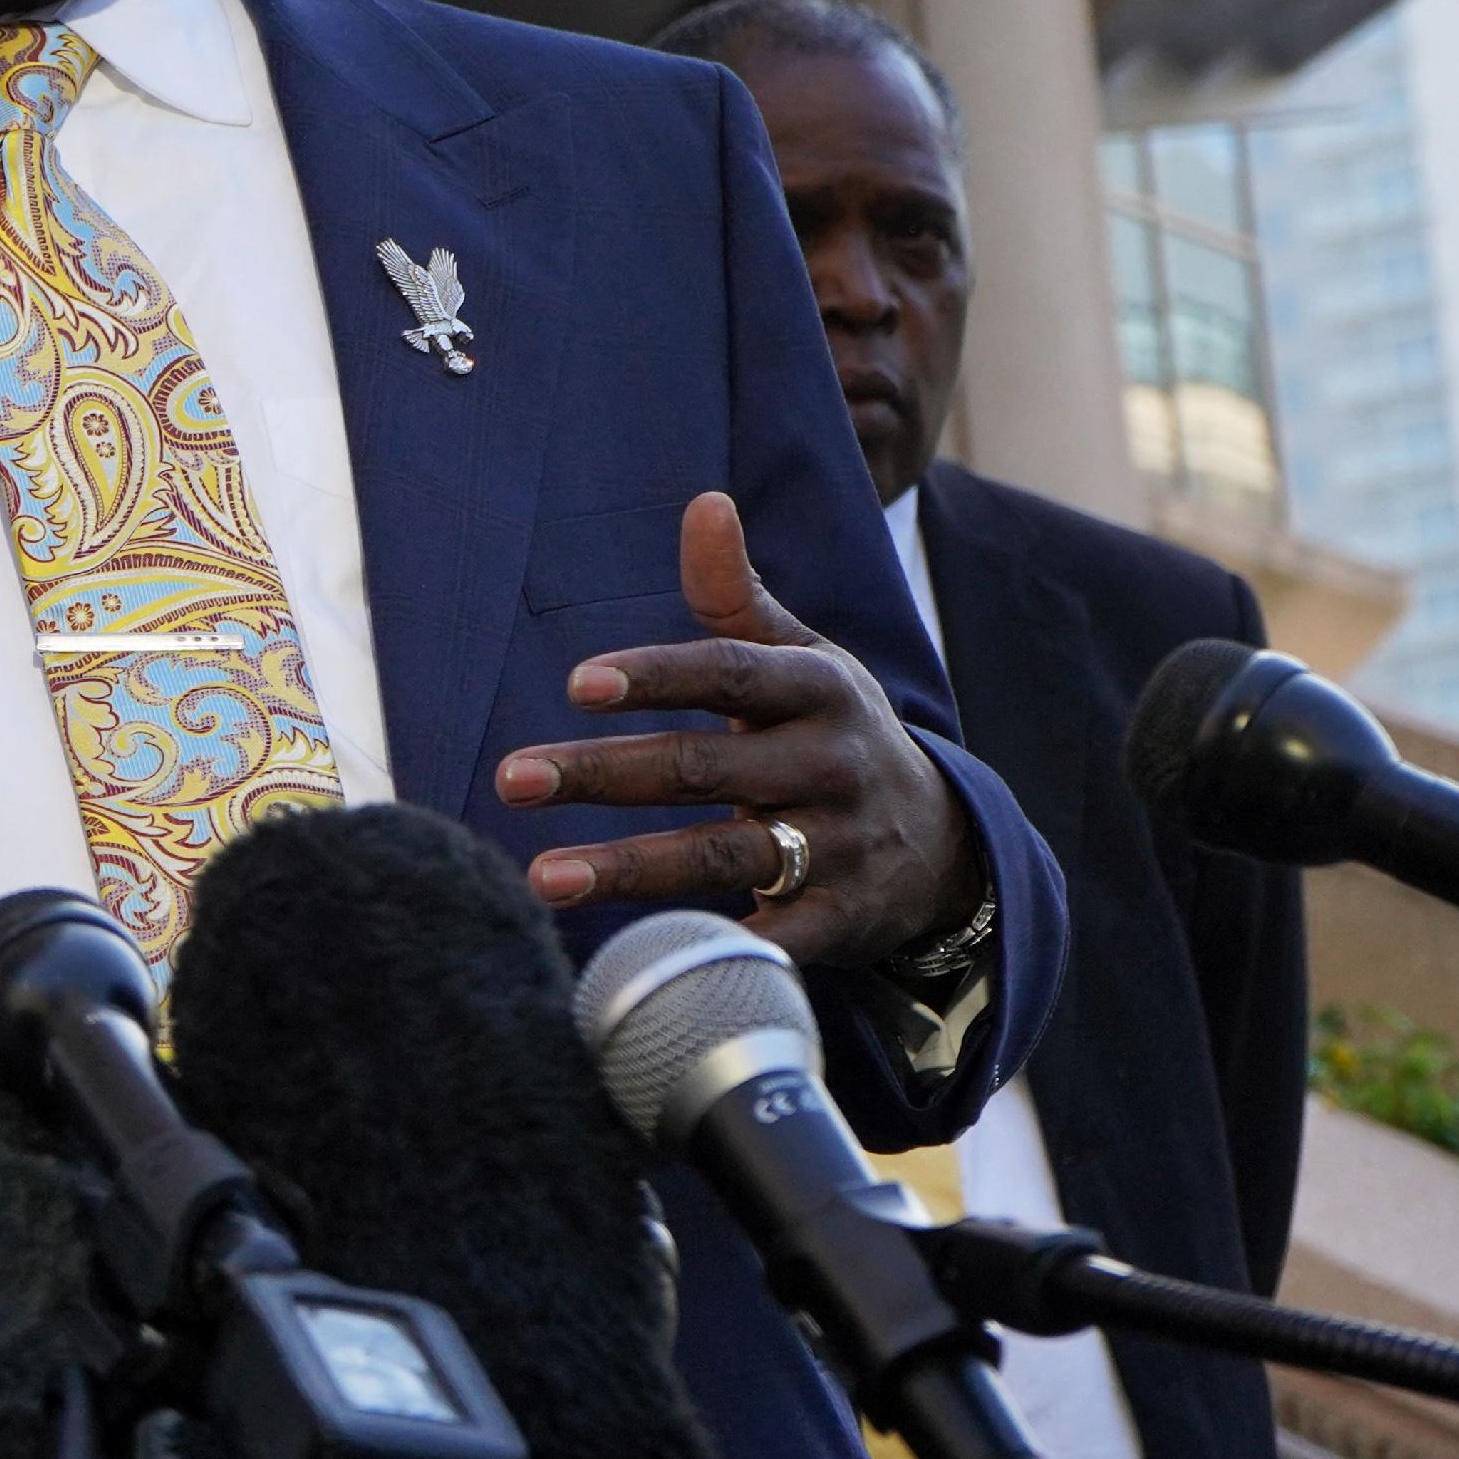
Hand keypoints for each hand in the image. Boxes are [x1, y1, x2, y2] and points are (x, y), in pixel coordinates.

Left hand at [493, 490, 981, 967]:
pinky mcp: (842, 922)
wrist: (948, 842)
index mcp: (818, 689)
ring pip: (723, 856)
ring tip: (539, 878)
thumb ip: (737, 595)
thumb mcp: (805, 659)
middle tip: (511, 777)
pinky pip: (772, 939)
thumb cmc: (835, 733)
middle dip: (603, 774)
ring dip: (629, 868)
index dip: (657, 677)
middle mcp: (830, 764)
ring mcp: (839, 847)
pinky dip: (715, 948)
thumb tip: (704, 503)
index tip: (576, 682)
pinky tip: (642, 956)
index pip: (729, 674)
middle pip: (703, 767)